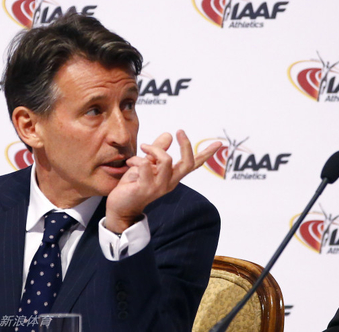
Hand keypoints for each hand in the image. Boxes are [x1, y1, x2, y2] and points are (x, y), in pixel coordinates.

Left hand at [105, 130, 220, 233]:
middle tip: (180, 131)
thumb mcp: (147, 164)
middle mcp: (170, 182)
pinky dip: (136, 159)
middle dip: (185, 145)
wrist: (120, 206)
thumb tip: (169, 134)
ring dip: (153, 149)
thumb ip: (158, 151)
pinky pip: (145, 165)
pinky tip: (130, 163)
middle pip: (187, 163)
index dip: (206, 154)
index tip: (219, 144)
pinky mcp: (145, 188)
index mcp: (173, 176)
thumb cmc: (133, 185)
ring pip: (165, 160)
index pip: (193, 165)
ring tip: (143, 147)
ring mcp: (159, 187)